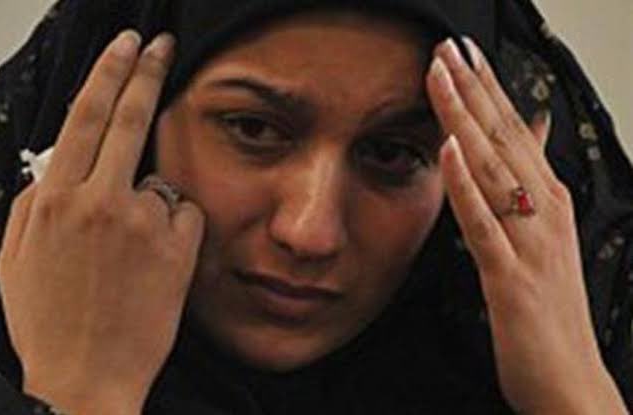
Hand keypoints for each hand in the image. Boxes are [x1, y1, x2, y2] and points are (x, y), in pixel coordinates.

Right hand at [0, 31, 204, 414]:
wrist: (87, 376)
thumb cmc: (49, 322)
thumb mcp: (16, 258)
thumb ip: (35, 202)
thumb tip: (57, 166)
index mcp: (55, 200)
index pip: (86, 116)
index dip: (108, 73)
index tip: (124, 46)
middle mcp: (101, 201)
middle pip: (129, 117)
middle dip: (145, 71)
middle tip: (157, 45)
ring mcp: (143, 223)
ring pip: (158, 179)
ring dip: (147, 201)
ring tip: (128, 253)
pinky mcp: (178, 247)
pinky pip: (182, 213)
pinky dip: (172, 228)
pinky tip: (154, 263)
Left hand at [426, 38, 626, 413]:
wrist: (569, 379)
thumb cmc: (551, 308)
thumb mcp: (543, 238)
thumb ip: (530, 184)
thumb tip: (530, 132)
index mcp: (547, 202)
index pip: (513, 133)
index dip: (486, 90)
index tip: (460, 55)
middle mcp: (543, 213)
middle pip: (503, 139)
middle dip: (473, 89)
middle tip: (446, 47)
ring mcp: (530, 243)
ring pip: (493, 169)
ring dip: (465, 119)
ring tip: (442, 76)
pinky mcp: (511, 277)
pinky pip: (485, 224)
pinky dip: (467, 184)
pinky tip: (449, 150)